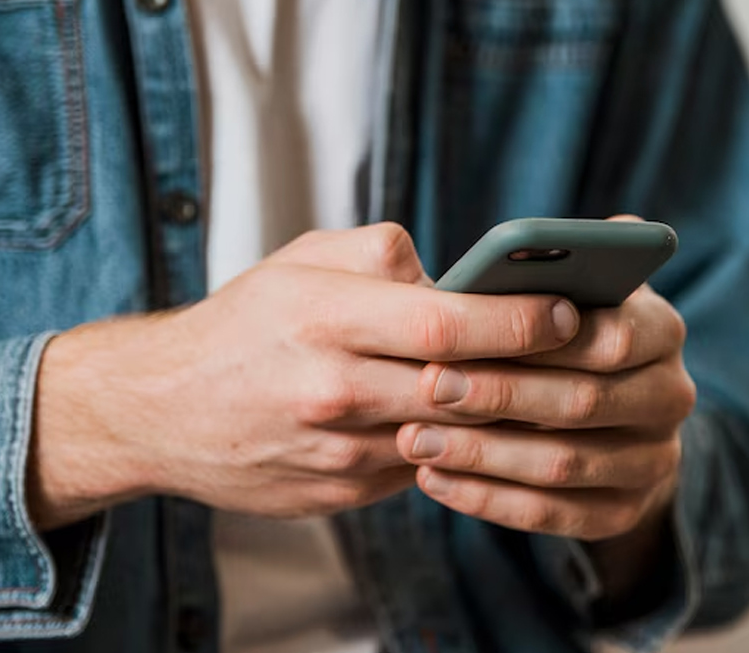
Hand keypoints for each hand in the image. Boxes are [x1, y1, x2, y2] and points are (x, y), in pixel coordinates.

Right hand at [27, 224, 580, 529]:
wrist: (159, 409)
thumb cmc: (246, 321)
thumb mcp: (302, 259)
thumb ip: (384, 254)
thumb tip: (460, 272)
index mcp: (324, 318)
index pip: (446, 325)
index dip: (517, 320)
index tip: (568, 310)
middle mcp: (332, 390)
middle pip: (463, 388)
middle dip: (535, 373)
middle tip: (589, 354)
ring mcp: (334, 453)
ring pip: (451, 437)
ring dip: (507, 417)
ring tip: (557, 390)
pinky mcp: (336, 495)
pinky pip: (419, 469)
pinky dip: (458, 447)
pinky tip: (488, 426)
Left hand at [396, 283, 694, 542]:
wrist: (607, 412)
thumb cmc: (564, 330)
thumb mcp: (570, 288)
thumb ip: (553, 266)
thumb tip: (524, 251)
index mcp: (663, 329)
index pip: (611, 338)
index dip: (535, 342)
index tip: (462, 335)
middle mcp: (671, 396)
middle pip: (583, 402)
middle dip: (499, 395)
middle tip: (429, 386)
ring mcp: (654, 460)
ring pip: (564, 466)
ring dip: (483, 455)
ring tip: (415, 439)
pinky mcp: (624, 510)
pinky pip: (553, 515)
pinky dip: (488, 500)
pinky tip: (434, 478)